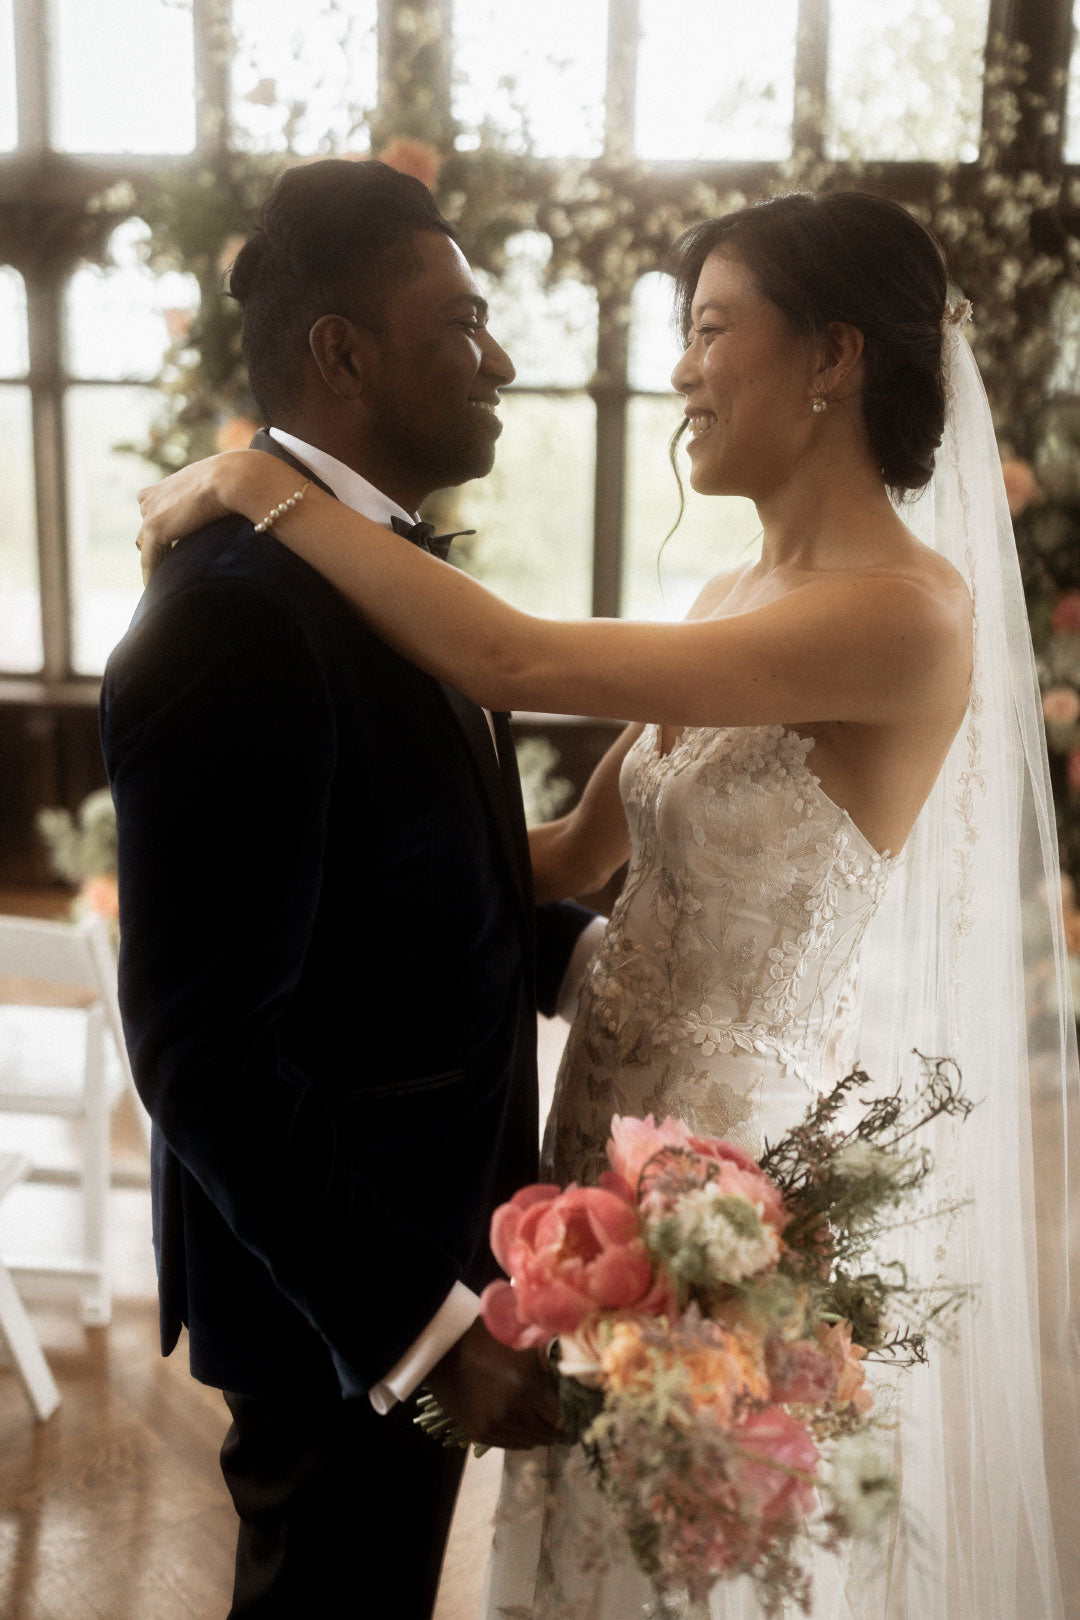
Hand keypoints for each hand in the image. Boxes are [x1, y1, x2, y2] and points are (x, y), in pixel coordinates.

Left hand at [135, 449, 283, 583]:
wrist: (234, 479)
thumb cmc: (238, 482)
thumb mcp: (221, 489)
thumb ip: (214, 500)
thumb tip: (233, 513)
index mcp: (168, 485)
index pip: (157, 511)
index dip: (165, 530)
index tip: (172, 551)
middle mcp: (154, 496)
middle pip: (148, 529)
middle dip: (157, 548)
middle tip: (167, 572)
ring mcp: (151, 512)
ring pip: (148, 545)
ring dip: (156, 562)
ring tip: (164, 585)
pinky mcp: (154, 528)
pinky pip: (149, 558)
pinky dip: (151, 575)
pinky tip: (157, 591)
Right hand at [423, 1317, 563, 1450]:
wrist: (443, 1351)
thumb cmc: (487, 1339)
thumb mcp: (524, 1343)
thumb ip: (549, 1361)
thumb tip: (574, 1375)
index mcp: (528, 1388)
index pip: (563, 1417)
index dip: (574, 1418)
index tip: (580, 1416)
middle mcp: (514, 1413)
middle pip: (549, 1434)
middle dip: (560, 1429)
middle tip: (568, 1424)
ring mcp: (495, 1427)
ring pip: (531, 1442)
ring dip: (540, 1434)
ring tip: (547, 1425)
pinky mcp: (479, 1434)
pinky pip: (511, 1444)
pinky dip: (522, 1437)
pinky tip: (526, 1427)